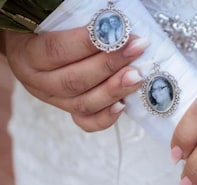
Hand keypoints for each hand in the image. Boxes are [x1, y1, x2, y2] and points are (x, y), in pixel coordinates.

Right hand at [5, 27, 148, 130]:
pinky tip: (123, 106)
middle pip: (76, 80)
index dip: (90, 42)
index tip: (120, 31)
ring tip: (136, 77)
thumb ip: (72, 20)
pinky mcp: (69, 111)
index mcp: (28, 55)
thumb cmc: (43, 29)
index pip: (58, 50)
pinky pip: (87, 122)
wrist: (30, 47)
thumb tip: (107, 21)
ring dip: (114, 90)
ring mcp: (55, 100)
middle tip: (136, 50)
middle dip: (110, 65)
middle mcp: (39, 82)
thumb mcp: (48, 20)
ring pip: (84, 103)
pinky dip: (105, 118)